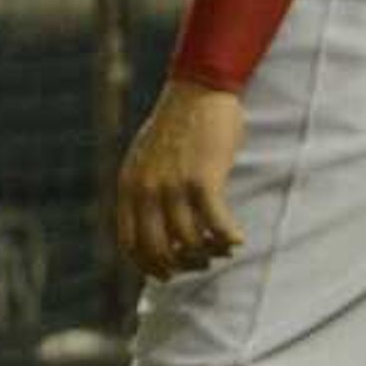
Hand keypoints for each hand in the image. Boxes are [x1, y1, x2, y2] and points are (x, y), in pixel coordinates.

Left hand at [115, 78, 246, 278]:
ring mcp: (173, 186)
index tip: (168, 273)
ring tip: (223, 247)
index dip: (149, 265)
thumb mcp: (144, 159)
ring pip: (190, 241)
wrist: (196, 91)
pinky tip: (237, 238)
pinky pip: (216, 224)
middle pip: (158, 250)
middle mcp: (146, 190)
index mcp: (128, 186)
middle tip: (201, 264)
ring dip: (209, 253)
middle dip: (182, 266)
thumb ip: (144, 190)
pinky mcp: (203, 179)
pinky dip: (228, 238)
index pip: (130, 243)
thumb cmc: (176, 127)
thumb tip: (156, 228)